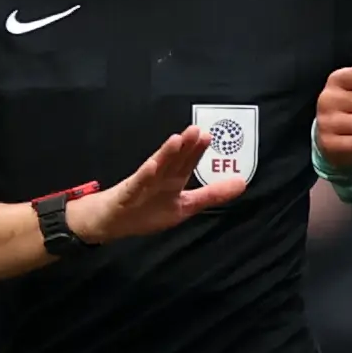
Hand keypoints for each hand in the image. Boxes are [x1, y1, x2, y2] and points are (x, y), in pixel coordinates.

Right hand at [71, 126, 245, 244]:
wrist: (109, 222)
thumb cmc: (146, 210)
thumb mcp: (185, 207)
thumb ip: (212, 195)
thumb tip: (242, 182)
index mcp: (172, 180)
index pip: (187, 162)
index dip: (198, 150)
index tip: (209, 135)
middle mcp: (159, 178)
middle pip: (174, 160)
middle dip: (185, 147)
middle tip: (197, 130)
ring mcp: (142, 185)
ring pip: (156, 167)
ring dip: (166, 154)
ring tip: (176, 140)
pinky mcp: (127, 195)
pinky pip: (137, 185)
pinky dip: (144, 176)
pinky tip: (152, 166)